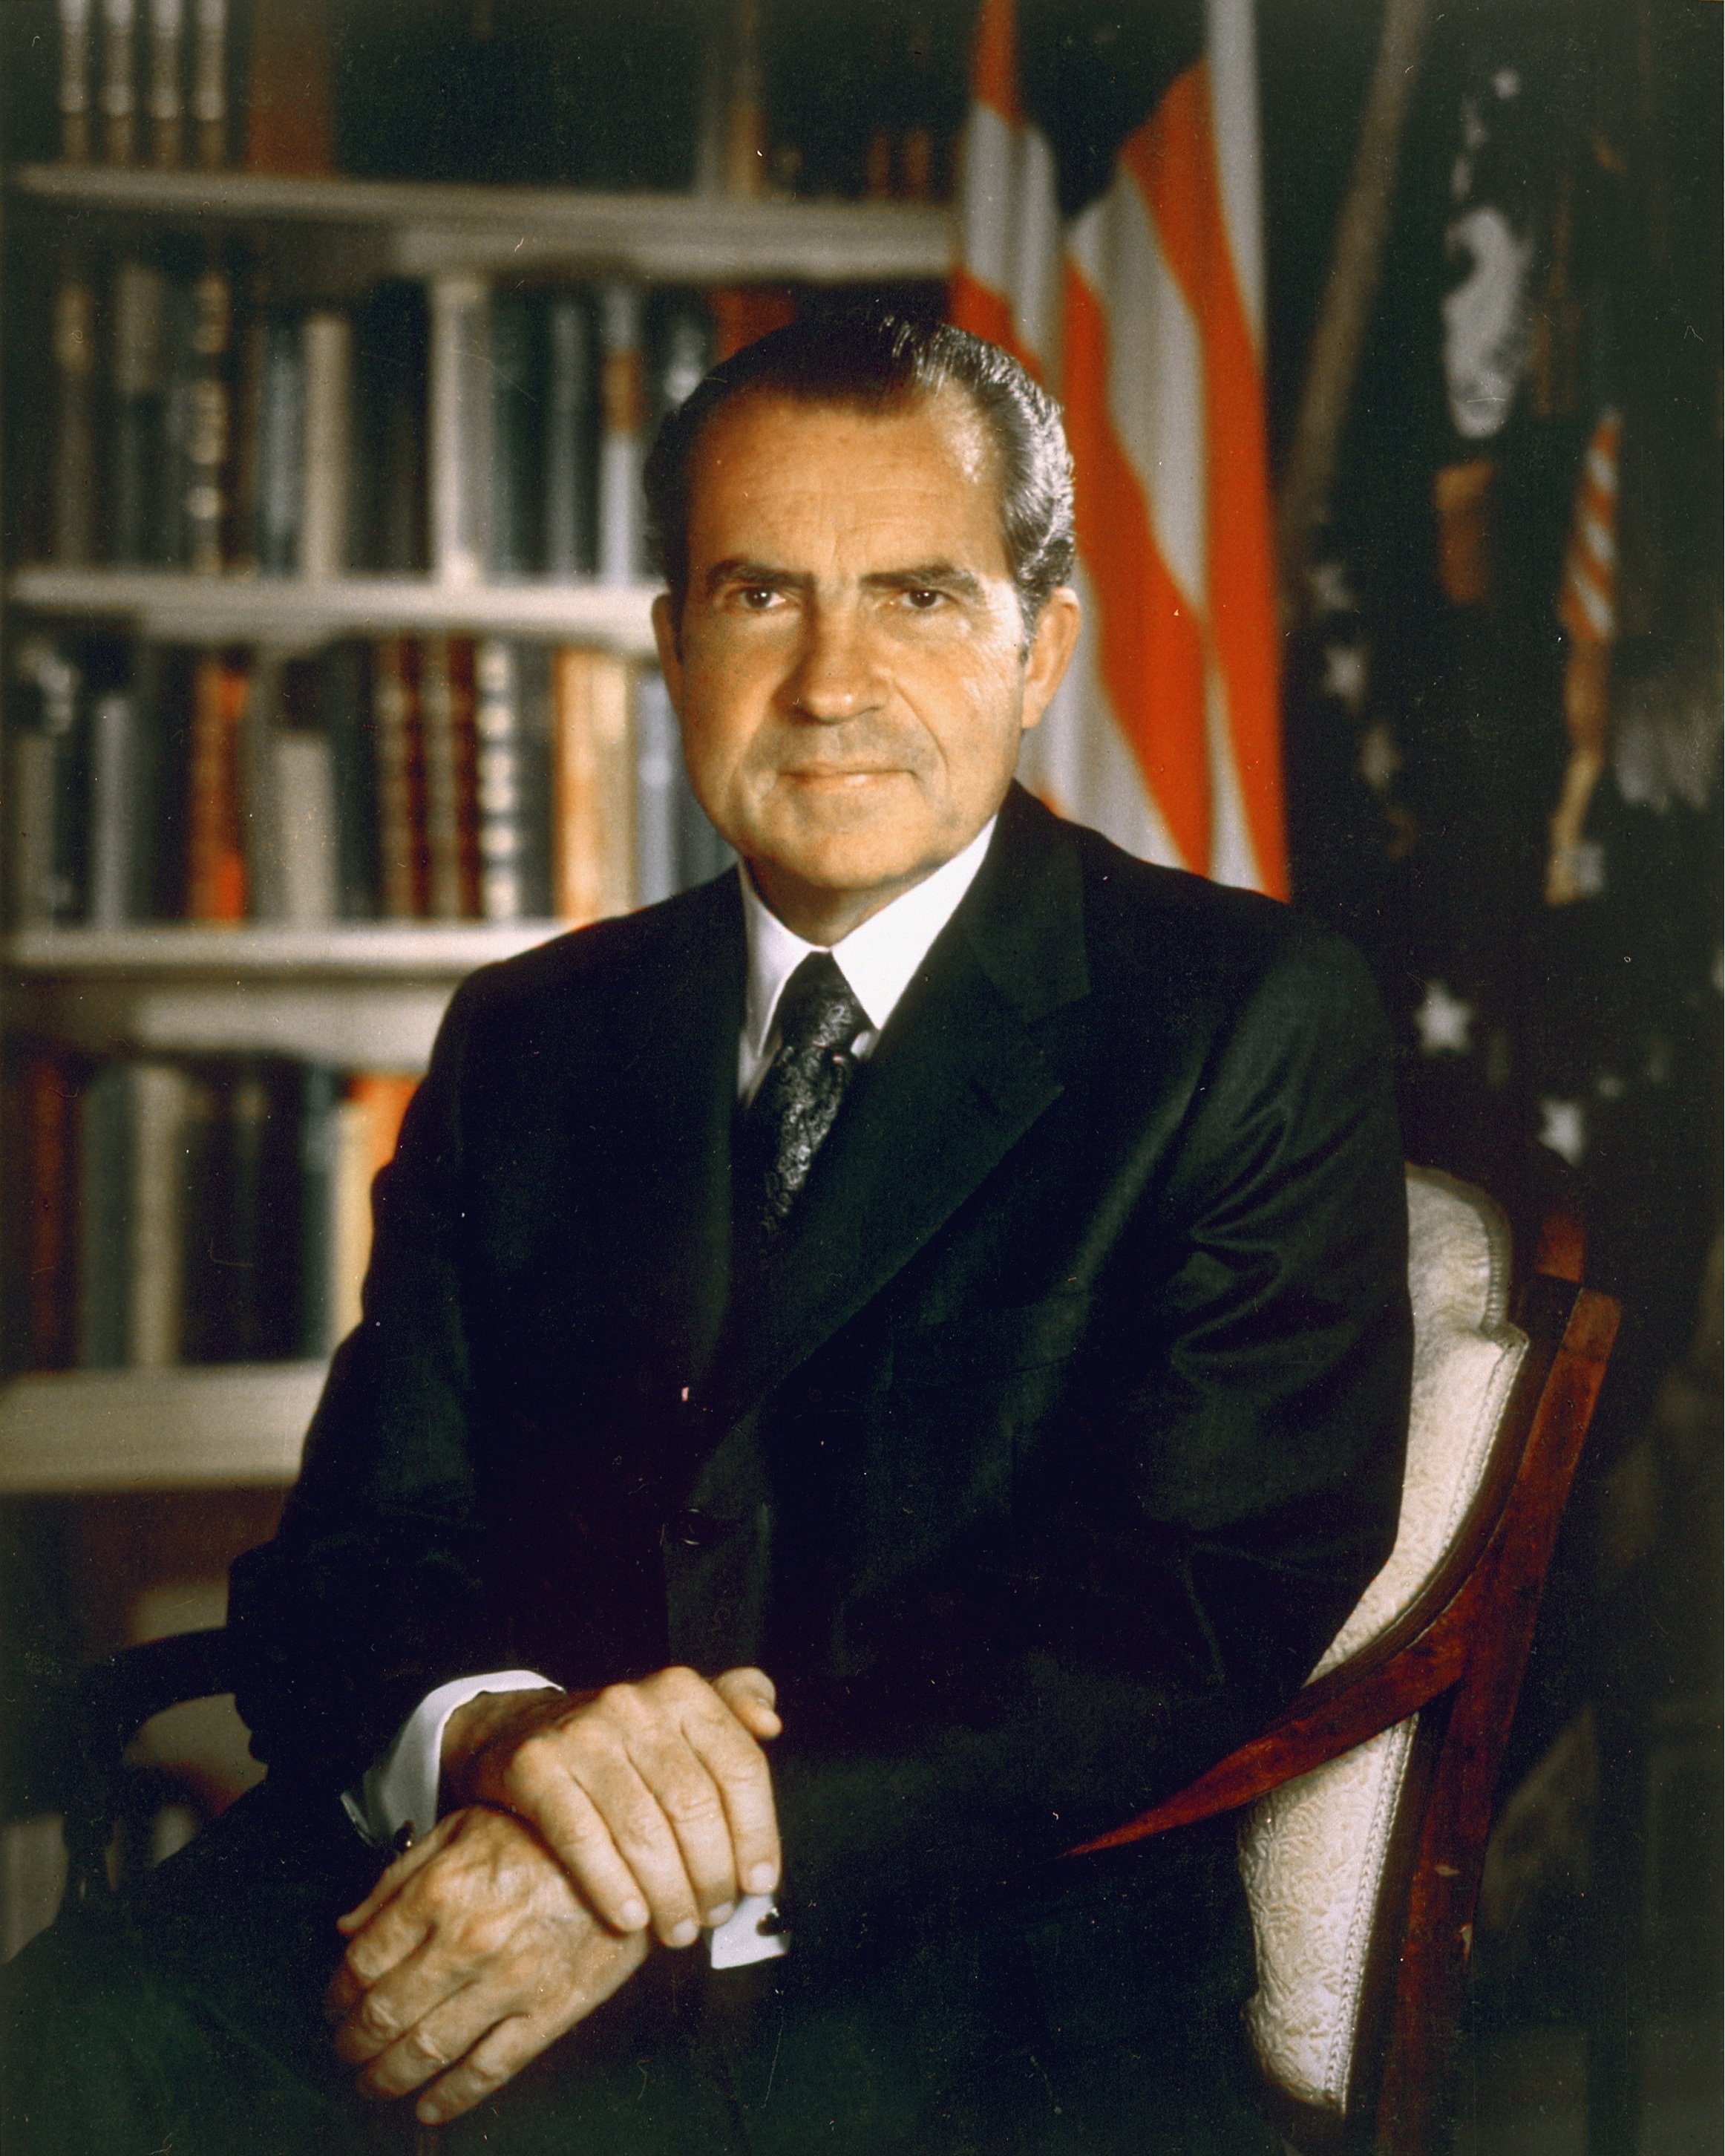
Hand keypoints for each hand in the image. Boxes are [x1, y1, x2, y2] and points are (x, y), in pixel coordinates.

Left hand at [327, 1804, 648, 2125]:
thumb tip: (349, 1925)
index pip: (363, 1961)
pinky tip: (430, 2105)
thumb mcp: (462, 1828)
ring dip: (388, 2076)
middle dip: (355, 2042)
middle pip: (386, 2013)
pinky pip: (489, 2069)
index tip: (334, 2005)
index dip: (337, 1993)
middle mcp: (468, 1939)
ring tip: (374, 2082)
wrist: (630, 1846)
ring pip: (427, 2049)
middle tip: (347, 2050)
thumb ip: (399, 1877)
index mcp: (442, 1889)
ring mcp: (509, 1981)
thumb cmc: (544, 1832)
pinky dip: (450, 2097)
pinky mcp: (551, 2010)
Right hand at [443, 1666, 781, 1948]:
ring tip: (678, 1928)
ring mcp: (582, 1733)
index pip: (740, 1766)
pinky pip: (582, 1837)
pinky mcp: (536, 1766)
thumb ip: (734, 1708)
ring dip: (669, 1893)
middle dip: (711, 1874)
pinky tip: (631, 1919)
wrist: (519, 1732)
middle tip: (712, 1916)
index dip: (758, 1831)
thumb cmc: (620, 1739)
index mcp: (682, 1691)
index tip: (759, 1882)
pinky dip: (613, 1886)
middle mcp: (634, 1703)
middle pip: (693, 1804)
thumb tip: (771, 1724)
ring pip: (642, 1828)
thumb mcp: (679, 1712)